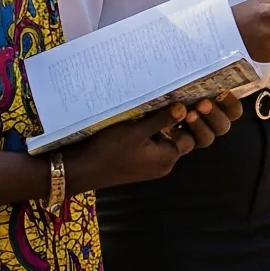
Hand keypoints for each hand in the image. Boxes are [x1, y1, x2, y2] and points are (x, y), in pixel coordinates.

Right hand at [68, 94, 241, 191]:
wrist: (79, 170)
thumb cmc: (108, 150)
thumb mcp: (136, 131)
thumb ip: (161, 119)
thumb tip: (184, 106)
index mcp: (166, 159)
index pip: (190, 137)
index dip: (189, 120)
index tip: (185, 100)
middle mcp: (161, 165)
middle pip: (179, 139)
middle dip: (176, 122)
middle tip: (171, 101)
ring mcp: (148, 166)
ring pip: (164, 141)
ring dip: (162, 126)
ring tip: (155, 107)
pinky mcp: (136, 163)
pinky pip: (151, 145)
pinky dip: (151, 133)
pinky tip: (141, 119)